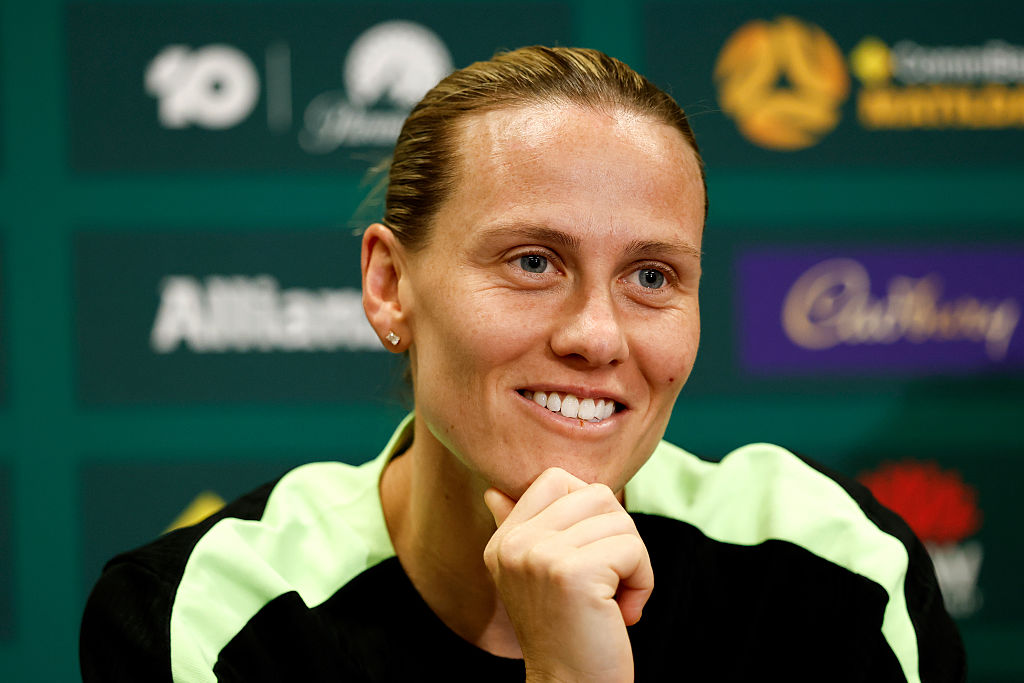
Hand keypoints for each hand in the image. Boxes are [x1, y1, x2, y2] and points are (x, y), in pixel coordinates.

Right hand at [483, 468, 653, 682]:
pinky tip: (623, 614)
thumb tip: (495, 491)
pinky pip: (632, 549)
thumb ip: (521, 530)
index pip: (556, 479)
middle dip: (619, 538)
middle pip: (596, 494)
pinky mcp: (572, 573)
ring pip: (620, 520)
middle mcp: (514, 544)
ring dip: (635, 564)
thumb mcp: (534, 577)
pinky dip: (643, 582)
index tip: (588, 561)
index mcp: (504, 541)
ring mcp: (539, 556)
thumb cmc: (567, 634)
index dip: (591, 511)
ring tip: (613, 602)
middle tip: (609, 584)